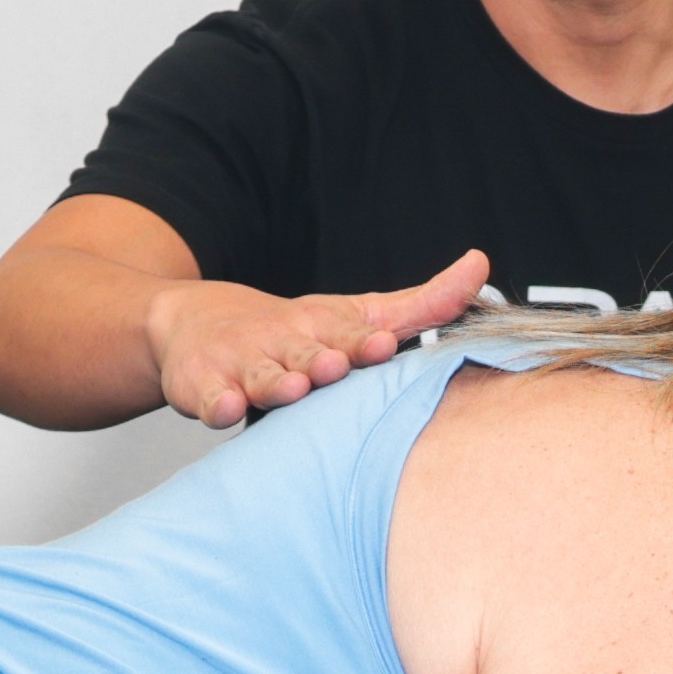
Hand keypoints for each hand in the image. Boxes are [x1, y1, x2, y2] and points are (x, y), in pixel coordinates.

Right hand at [147, 251, 492, 429]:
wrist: (192, 323)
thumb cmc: (290, 331)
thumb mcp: (355, 314)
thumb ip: (422, 304)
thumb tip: (481, 267)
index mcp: (325, 329)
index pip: (351, 337)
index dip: (365, 344)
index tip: (382, 346)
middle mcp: (284, 342)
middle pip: (306, 356)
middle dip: (322, 361)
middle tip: (334, 367)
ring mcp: (242, 364)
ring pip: (261, 376)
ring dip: (276, 381)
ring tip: (291, 387)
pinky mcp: (203, 385)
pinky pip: (210, 398)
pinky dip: (217, 403)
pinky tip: (226, 406)